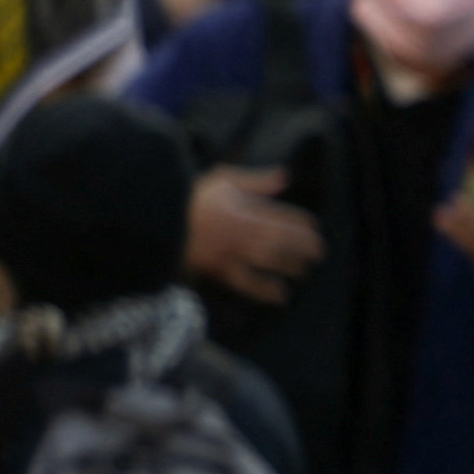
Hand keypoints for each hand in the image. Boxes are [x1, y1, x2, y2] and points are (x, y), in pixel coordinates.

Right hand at [187, 166, 321, 305]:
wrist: (154, 219)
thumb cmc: (187, 197)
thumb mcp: (222, 179)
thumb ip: (256, 181)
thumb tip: (284, 176)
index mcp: (246, 207)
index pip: (285, 216)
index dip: (302, 222)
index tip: (313, 226)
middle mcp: (245, 231)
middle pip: (284, 240)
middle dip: (305, 246)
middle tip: (319, 252)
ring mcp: (233, 252)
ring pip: (272, 261)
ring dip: (291, 266)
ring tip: (305, 271)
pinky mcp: (220, 270)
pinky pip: (248, 284)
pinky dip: (266, 291)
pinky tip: (281, 298)